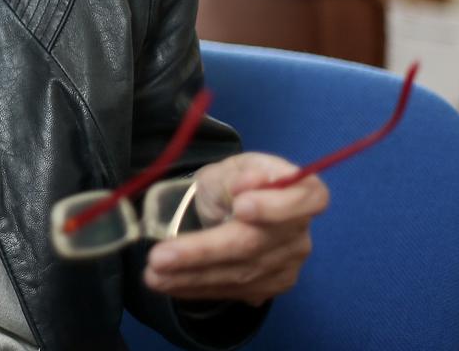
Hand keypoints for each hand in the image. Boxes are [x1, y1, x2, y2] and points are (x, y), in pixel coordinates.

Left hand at [143, 152, 327, 305]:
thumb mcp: (231, 168)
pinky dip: (195, 287)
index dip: (274, 207)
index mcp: (303, 193)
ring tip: (153, 274)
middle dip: (203, 251)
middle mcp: (300, 233)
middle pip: (254, 244)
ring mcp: (287, 265)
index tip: (241, 207)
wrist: (232, 208)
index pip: (306, 200)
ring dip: (190, 276)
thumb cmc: (234, 183)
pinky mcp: (270, 287)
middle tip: (160, 257)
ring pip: (237, 274)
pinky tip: (168, 284)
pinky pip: (231, 291)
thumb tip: (250, 182)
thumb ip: (238, 175)